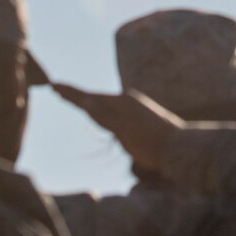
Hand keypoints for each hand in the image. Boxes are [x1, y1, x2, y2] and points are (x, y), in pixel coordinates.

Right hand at [49, 83, 182, 175]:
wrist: (180, 149)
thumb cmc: (151, 143)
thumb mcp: (124, 131)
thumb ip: (104, 117)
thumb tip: (86, 102)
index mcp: (122, 102)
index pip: (89, 97)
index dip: (71, 93)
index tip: (54, 85)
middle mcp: (127, 100)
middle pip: (95, 97)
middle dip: (76, 94)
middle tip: (57, 87)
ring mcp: (133, 108)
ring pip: (104, 104)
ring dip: (87, 100)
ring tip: (72, 96)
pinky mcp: (138, 118)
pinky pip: (112, 110)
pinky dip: (99, 109)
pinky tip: (97, 109)